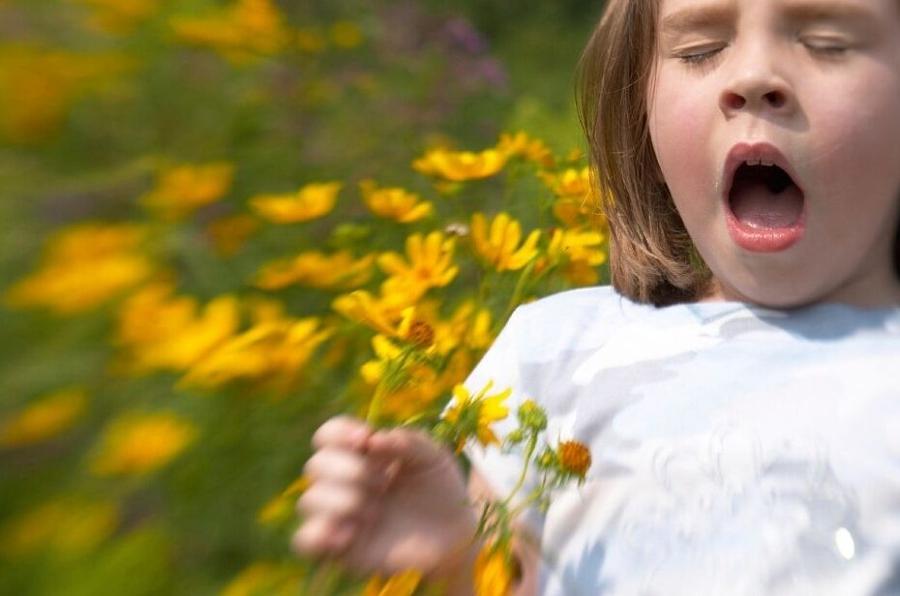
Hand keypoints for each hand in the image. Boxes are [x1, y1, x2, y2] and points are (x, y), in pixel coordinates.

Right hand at [292, 416, 478, 577]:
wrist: (454, 535)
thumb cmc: (440, 489)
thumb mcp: (434, 457)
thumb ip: (409, 441)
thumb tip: (373, 440)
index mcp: (361, 454)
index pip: (328, 435)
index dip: (338, 432)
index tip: (365, 439)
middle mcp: (343, 482)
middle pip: (315, 465)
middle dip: (350, 469)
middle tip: (383, 482)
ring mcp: (339, 515)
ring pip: (309, 500)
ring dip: (343, 501)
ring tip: (376, 511)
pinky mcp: (339, 547)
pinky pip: (305, 539)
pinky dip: (321, 533)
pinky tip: (351, 534)